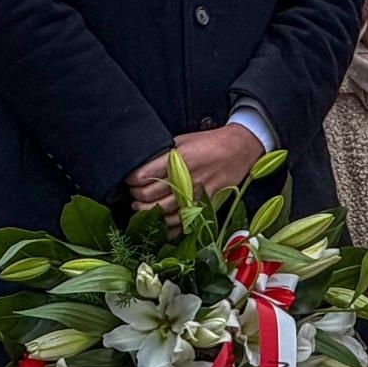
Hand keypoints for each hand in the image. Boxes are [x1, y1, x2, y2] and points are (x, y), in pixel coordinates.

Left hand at [126, 126, 261, 232]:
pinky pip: (183, 222)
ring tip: (142, 208)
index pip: (144, 175)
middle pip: (151, 196)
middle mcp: (185, 178)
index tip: (129, 180)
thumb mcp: (182, 140)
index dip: (132, 180)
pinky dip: (169, 226)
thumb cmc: (209, 142)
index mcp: (177, 159)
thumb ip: (164, 153)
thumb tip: (143, 163)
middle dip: (136, 197)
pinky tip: (160, 223)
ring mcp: (196, 193)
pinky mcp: (206, 204)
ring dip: (148, 212)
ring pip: (164, 212)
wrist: (238, 149)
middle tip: (133, 194)